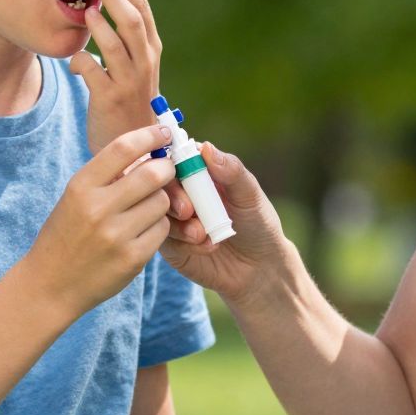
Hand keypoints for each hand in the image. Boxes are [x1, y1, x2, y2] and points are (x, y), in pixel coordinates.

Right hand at [22, 124, 178, 318]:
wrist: (50, 285)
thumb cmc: (66, 234)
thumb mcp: (75, 198)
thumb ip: (107, 175)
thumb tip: (148, 149)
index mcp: (80, 186)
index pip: (123, 148)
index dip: (149, 135)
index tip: (163, 132)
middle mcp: (97, 208)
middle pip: (153, 173)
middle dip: (166, 168)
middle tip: (166, 170)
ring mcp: (116, 235)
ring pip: (162, 202)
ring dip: (161, 201)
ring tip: (146, 208)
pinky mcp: (132, 259)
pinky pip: (162, 231)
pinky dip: (159, 228)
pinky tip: (143, 232)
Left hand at [69, 0, 194, 221]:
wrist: (136, 150)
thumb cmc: (128, 103)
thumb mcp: (131, 66)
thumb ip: (121, 36)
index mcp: (150, 50)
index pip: (143, 8)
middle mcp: (145, 64)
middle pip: (134, 21)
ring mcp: (130, 83)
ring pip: (119, 45)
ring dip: (103, 22)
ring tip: (89, 3)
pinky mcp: (109, 101)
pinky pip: (95, 74)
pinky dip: (84, 60)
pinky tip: (74, 53)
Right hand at [157, 141, 298, 306]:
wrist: (259, 267)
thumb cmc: (257, 223)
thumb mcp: (249, 194)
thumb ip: (231, 170)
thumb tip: (206, 147)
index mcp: (198, 171)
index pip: (175, 157)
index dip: (172, 163)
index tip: (178, 173)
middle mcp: (181, 191)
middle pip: (158, 183)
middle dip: (172, 195)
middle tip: (188, 211)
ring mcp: (173, 218)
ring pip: (156, 212)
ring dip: (179, 223)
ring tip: (203, 234)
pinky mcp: (170, 244)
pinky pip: (164, 238)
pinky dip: (184, 242)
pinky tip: (207, 247)